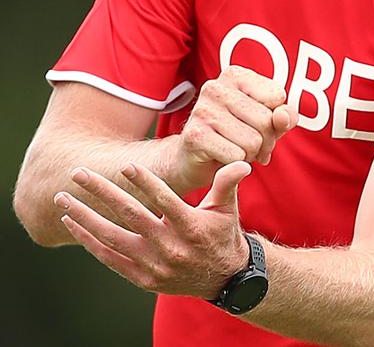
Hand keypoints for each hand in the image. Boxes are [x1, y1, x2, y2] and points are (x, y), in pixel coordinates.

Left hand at [54, 161, 251, 298]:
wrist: (222, 279)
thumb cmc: (222, 233)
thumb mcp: (228, 208)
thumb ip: (228, 182)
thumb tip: (241, 162)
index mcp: (191, 227)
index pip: (164, 200)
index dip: (145, 183)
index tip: (126, 165)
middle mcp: (169, 247)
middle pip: (130, 215)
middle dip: (102, 192)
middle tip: (79, 172)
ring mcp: (152, 265)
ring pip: (112, 238)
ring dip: (84, 217)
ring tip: (63, 197)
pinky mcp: (141, 278)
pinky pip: (109, 257)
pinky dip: (88, 240)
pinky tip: (71, 223)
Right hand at [175, 66, 297, 190]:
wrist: (193, 158)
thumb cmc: (236, 134)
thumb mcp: (268, 122)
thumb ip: (285, 116)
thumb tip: (281, 116)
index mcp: (235, 75)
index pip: (277, 96)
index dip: (276, 119)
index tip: (261, 125)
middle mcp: (215, 87)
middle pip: (265, 120)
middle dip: (265, 141)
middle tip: (252, 146)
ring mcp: (202, 110)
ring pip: (253, 141)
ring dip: (251, 154)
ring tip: (237, 150)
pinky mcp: (195, 135)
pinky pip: (236, 156)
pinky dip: (236, 163)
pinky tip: (223, 158)